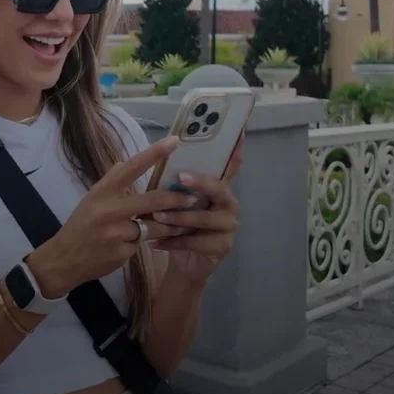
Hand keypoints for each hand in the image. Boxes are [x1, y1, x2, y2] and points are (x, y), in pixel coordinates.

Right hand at [27, 135, 196, 297]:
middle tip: (192, 199)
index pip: (132, 168)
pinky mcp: (123, 253)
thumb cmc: (80, 225)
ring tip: (177, 226)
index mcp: (102, 192)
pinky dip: (141, 243)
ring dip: (166, 227)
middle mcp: (109, 210)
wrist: (64, 259)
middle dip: (175, 200)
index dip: (154, 154)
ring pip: (153, 227)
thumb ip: (111, 182)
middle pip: (152, 201)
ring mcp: (117, 233)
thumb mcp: (91, 199)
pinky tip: (130, 246)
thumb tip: (128, 163)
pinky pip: (142, 244)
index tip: (174, 141)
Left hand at [147, 135, 243, 283]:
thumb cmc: (179, 224)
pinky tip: (155, 243)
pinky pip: (196, 242)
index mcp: (219, 188)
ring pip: (204, 218)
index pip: (231, 166)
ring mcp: (229, 226)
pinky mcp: (223, 246)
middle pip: (219, 188)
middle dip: (200, 182)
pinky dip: (173, 242)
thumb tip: (156, 158)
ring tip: (157, 217)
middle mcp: (229, 204)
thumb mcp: (174, 201)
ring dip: (178, 217)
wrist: (184, 262)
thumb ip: (173, 184)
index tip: (238, 132)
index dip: (236, 150)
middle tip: (181, 178)